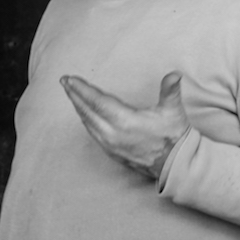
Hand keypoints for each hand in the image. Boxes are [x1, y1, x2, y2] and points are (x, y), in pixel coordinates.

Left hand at [61, 72, 190, 178]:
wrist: (174, 165)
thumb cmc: (174, 136)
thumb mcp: (173, 111)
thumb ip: (170, 90)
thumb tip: (175, 74)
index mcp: (125, 122)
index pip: (97, 102)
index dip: (82, 89)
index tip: (70, 79)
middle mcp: (113, 135)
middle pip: (87, 111)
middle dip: (74, 95)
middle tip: (64, 81)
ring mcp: (110, 145)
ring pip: (88, 123)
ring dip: (78, 107)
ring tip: (71, 93)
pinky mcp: (111, 153)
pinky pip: (92, 133)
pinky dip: (85, 120)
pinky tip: (83, 113)